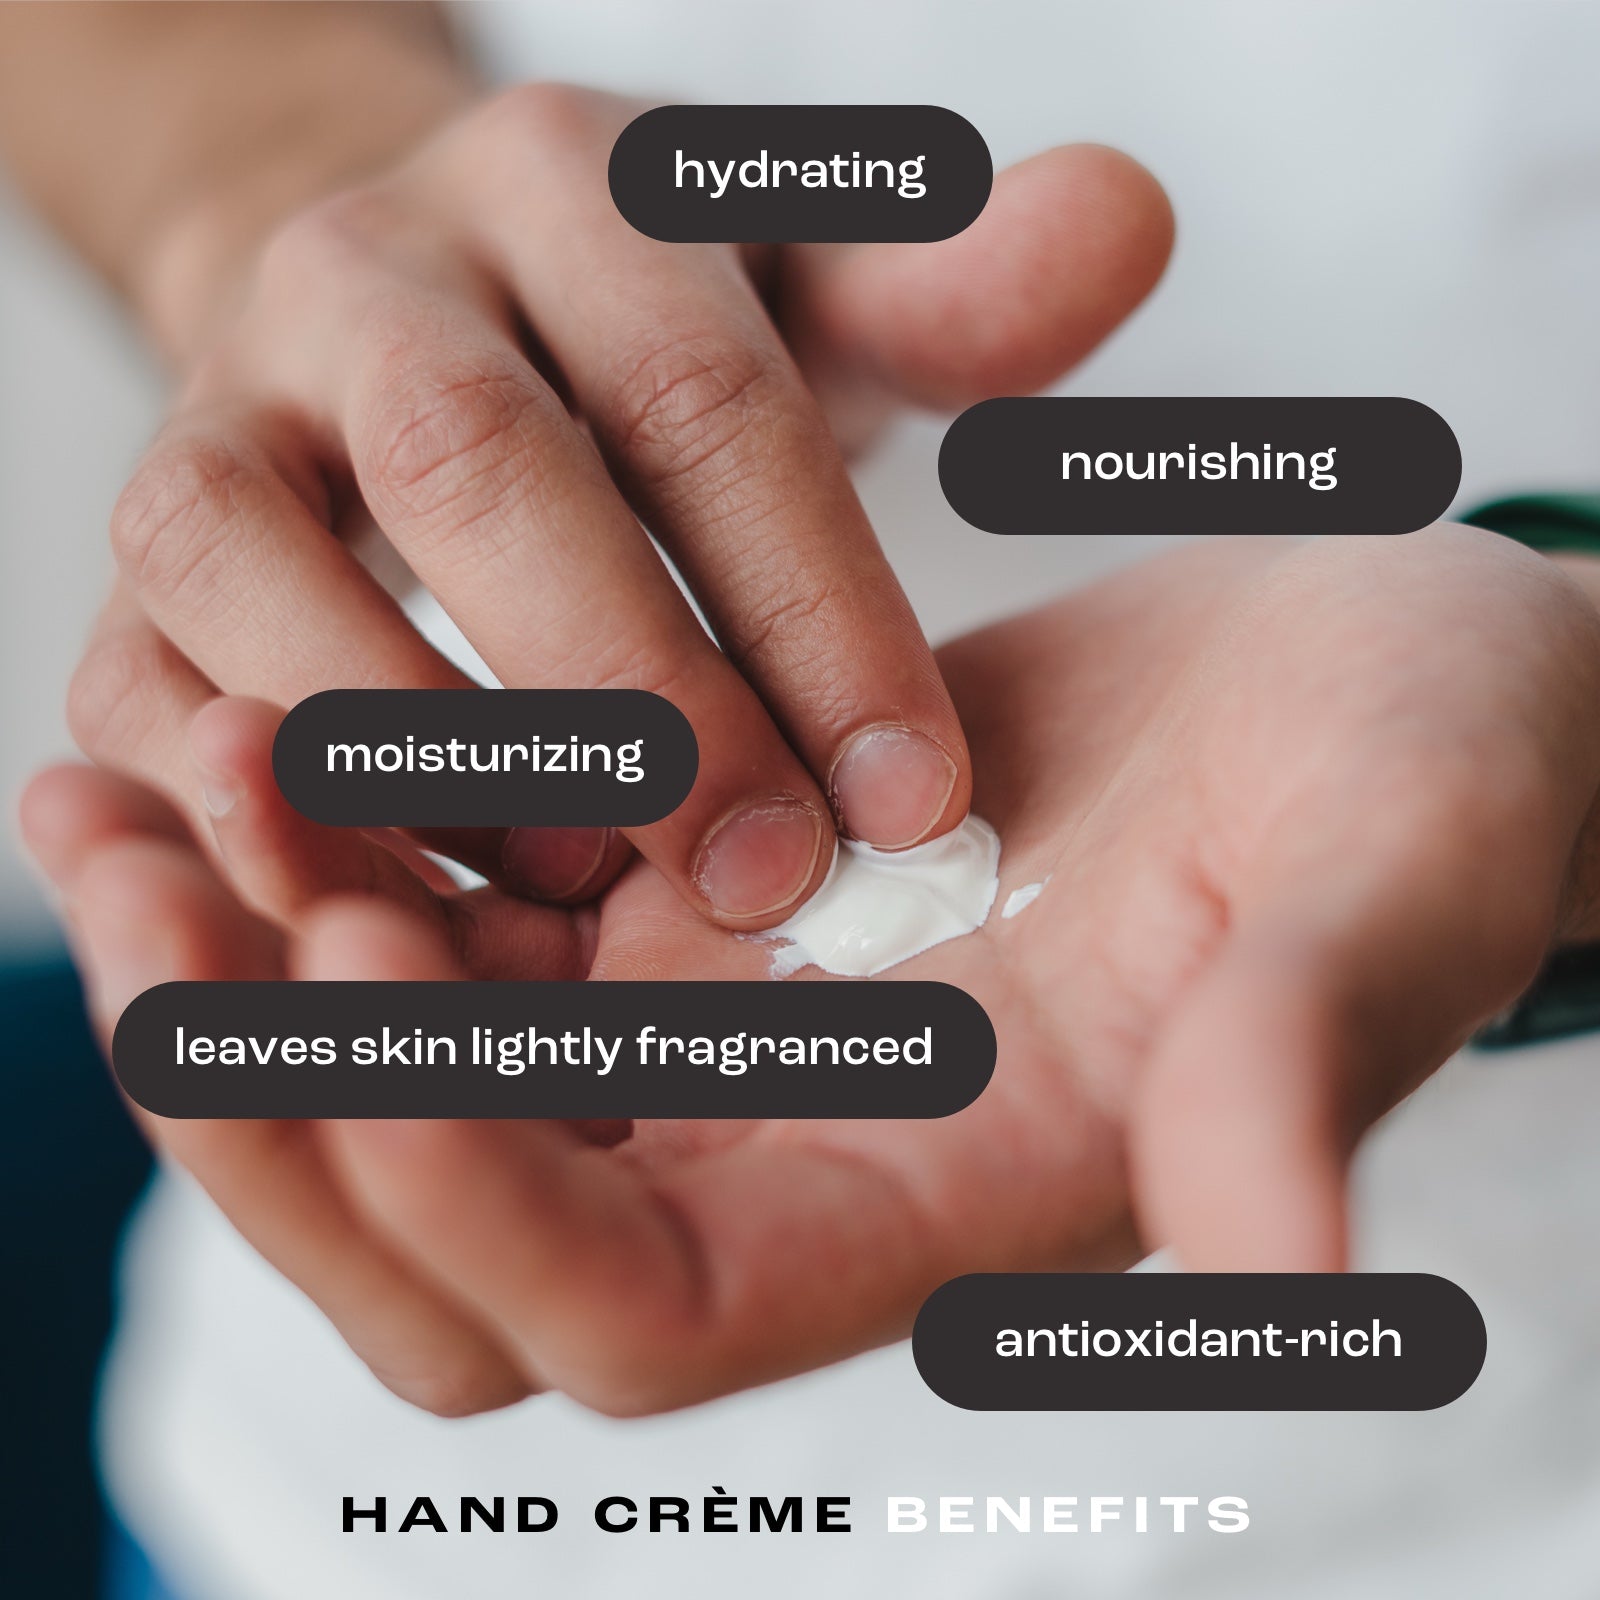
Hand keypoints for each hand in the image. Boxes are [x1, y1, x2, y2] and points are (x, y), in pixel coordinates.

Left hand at [33, 527, 1596, 1416]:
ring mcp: (732, 1011)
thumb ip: (1299, 1071)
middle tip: (144, 890)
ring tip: (115, 791)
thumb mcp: (1381, 903)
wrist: (1380, 684)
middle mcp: (801, 1138)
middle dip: (278, 1095)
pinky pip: (455, 905)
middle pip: (458, 1219)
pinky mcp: (697, 878)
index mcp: (943, 1201)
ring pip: (416, 1060)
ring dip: (250, 954)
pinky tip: (226, 718)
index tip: (346, 987)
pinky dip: (330, 840)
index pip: (636, 1310)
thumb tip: (1290, 1264)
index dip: (469, 1200)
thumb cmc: (1425, 795)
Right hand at [68, 80, 1171, 928]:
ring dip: (424, 761)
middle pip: (479, 471)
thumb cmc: (649, 347)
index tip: (914, 804)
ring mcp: (219, 408)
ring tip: (577, 912)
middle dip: (628, 696)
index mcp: (567, 192)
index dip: (814, 608)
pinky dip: (268, 815)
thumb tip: (1133, 225)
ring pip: (260, 571)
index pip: (708, 396)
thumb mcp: (810, 300)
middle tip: (759, 884)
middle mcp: (368, 278)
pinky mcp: (136, 554)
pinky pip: (149, 688)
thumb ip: (953, 295)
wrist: (409, 328)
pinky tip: (419, 920)